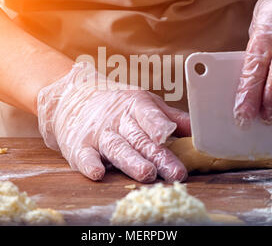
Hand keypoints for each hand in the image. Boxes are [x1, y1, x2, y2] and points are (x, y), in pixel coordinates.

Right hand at [37, 61, 189, 182]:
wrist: (73, 99)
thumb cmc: (116, 105)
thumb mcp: (143, 103)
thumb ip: (169, 117)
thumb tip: (199, 129)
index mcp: (135, 106)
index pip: (148, 114)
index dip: (158, 124)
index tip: (168, 134)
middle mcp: (117, 120)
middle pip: (139, 138)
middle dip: (158, 156)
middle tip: (174, 171)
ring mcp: (98, 134)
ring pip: (116, 148)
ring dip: (131, 161)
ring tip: (146, 173)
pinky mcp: (80, 146)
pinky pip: (85, 156)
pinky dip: (90, 164)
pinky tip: (98, 172)